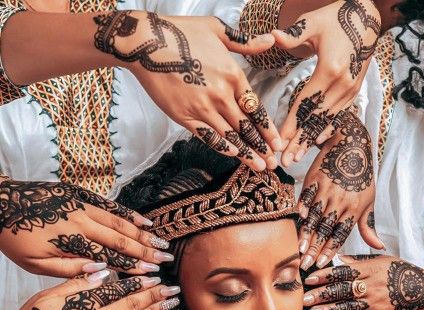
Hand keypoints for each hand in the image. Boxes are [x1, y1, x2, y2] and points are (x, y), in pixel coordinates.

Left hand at [0, 177, 171, 276]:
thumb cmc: (15, 240)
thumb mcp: (36, 265)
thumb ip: (70, 269)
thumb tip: (102, 272)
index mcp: (71, 242)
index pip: (110, 257)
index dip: (133, 266)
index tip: (152, 273)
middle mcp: (81, 221)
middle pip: (120, 239)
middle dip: (146, 250)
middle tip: (167, 259)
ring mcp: (81, 205)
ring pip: (118, 221)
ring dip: (143, 233)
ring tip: (161, 242)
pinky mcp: (78, 194)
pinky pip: (108, 204)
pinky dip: (127, 213)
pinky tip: (143, 220)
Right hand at [0, 272, 180, 309]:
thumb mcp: (44, 300)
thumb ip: (74, 284)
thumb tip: (99, 271)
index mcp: (84, 306)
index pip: (117, 291)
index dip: (138, 283)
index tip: (155, 276)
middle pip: (132, 307)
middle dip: (155, 297)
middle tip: (173, 290)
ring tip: (171, 304)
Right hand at [93, 11, 281, 170]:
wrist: (145, 43)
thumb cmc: (181, 33)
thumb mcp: (217, 30)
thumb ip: (245, 42)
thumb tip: (271, 41)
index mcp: (233, 75)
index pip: (255, 109)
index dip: (268, 129)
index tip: (277, 143)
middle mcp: (221, 96)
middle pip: (246, 128)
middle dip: (261, 148)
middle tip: (272, 164)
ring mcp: (203, 108)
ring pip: (230, 136)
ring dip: (246, 154)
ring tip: (258, 167)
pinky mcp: (185, 117)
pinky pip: (208, 136)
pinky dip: (222, 147)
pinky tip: (233, 155)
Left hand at [274, 1, 380, 163]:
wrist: (366, 19)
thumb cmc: (337, 19)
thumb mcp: (313, 22)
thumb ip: (293, 34)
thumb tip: (272, 37)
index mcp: (330, 70)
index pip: (305, 103)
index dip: (291, 124)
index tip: (280, 141)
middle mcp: (342, 84)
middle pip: (315, 118)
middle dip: (299, 141)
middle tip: (286, 160)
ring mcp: (350, 90)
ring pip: (326, 121)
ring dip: (311, 140)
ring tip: (297, 157)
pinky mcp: (354, 92)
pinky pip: (338, 116)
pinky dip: (326, 129)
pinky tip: (317, 142)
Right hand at [297, 110, 379, 270]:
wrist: (351, 145)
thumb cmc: (361, 177)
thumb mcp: (369, 201)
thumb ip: (368, 226)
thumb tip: (379, 246)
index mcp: (354, 209)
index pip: (340, 235)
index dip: (330, 250)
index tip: (321, 264)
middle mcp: (340, 201)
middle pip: (326, 229)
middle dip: (315, 249)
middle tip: (305, 265)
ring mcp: (327, 190)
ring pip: (315, 216)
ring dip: (307, 234)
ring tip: (299, 249)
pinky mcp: (315, 179)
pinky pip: (307, 196)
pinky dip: (303, 207)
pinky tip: (298, 220)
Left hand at [303, 254, 423, 309]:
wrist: (423, 292)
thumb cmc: (400, 273)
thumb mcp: (380, 260)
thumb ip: (358, 261)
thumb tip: (337, 258)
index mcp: (368, 269)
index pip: (342, 271)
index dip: (325, 275)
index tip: (309, 278)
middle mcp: (370, 285)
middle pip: (342, 289)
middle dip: (322, 294)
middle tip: (305, 298)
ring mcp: (375, 302)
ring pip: (348, 306)